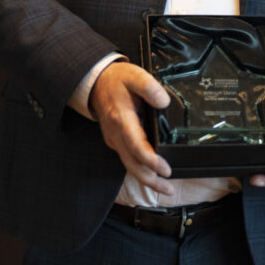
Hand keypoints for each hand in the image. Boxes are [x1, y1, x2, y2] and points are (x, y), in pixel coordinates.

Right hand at [90, 60, 175, 195]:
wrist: (96, 83)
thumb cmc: (117, 80)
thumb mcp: (134, 76)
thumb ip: (149, 87)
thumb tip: (164, 102)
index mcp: (121, 120)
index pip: (136, 146)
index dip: (151, 160)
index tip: (165, 169)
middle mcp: (116, 134)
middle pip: (133, 164)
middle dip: (151, 180)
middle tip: (169, 189)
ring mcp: (114, 140)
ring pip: (130, 165)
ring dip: (146, 179)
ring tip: (166, 188)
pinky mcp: (116, 141)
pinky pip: (128, 160)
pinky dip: (140, 170)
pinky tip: (152, 175)